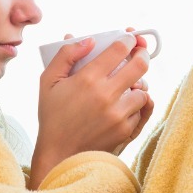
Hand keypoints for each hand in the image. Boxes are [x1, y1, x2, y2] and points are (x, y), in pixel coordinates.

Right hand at [28, 29, 153, 189]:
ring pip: (144, 90)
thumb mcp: (48, 81)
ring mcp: (119, 114)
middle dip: (142, 54)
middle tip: (139, 53)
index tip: (130, 38)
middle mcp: (106, 95)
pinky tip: (126, 103)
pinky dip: (136, 105)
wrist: (59, 155)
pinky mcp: (126, 130)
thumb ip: (66, 55)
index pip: (119, 49)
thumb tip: (88, 40)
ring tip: (128, 84)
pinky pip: (141, 110)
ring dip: (138, 84)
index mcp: (88, 79)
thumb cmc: (53, 116)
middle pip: (140, 65)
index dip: (128, 39)